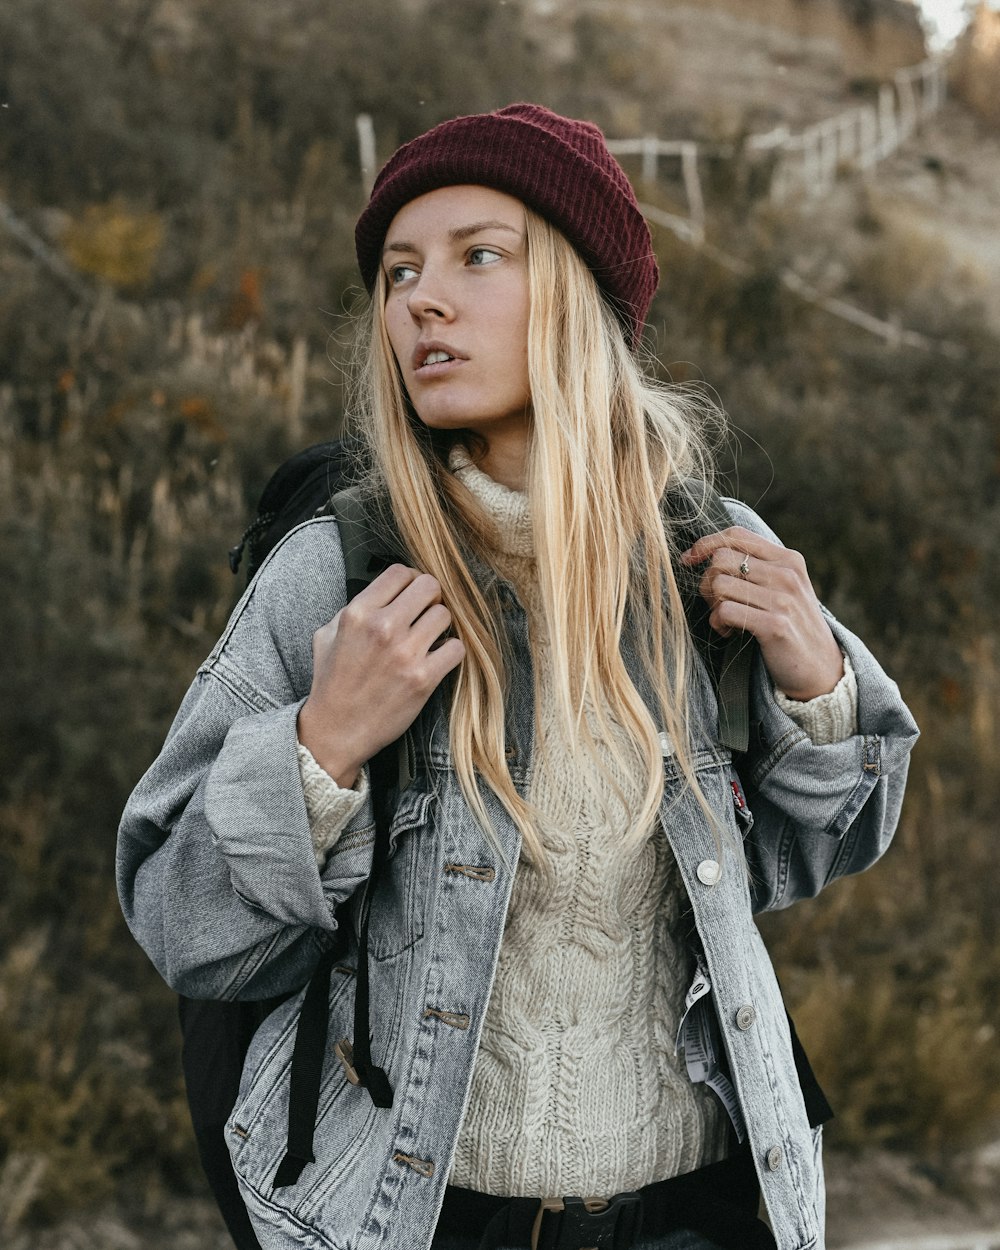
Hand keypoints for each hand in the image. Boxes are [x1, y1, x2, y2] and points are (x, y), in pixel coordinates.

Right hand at [297, 564, 464, 787]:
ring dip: (440, 625)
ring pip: (445, 615)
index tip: (412, 593)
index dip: (410, 580)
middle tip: (426, 612)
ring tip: (430, 638)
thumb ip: (352, 609)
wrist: (336, 731)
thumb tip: (382, 593)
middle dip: (430, 598)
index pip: (400, 572)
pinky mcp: (423, 679)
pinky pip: (456, 648)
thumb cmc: (332, 684)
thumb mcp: (327, 636)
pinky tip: (438, 658)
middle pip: (429, 586)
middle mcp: (382, 627)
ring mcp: (405, 653)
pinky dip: (451, 652)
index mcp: (358, 613)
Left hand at [680, 526, 842, 700]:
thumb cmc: (791, 625)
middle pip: (721, 558)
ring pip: (719, 584)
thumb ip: (754, 567)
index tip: (689, 560)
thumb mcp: (782, 587)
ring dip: (712, 605)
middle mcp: (787, 574)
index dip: (705, 544)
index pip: (736, 534)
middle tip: (716, 602)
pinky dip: (718, 623)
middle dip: (707, 581)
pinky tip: (729, 632)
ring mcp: (783, 599)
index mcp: (788, 559)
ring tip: (725, 620)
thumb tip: (701, 554)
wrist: (821, 667)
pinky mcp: (775, 625)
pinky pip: (725, 611)